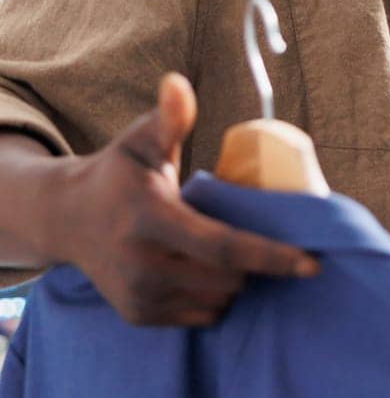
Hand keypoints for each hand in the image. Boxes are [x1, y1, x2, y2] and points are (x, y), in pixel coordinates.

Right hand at [48, 72, 318, 326]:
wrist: (68, 218)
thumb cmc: (118, 172)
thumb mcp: (142, 139)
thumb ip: (169, 117)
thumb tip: (178, 82)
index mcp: (150, 218)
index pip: (223, 247)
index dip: (271, 256)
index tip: (313, 263)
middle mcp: (142, 265)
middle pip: (228, 278)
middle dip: (255, 263)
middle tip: (259, 235)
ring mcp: (138, 297)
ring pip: (217, 301)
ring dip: (236, 282)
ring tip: (230, 252)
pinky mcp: (138, 316)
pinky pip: (199, 316)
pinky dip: (214, 297)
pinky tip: (207, 271)